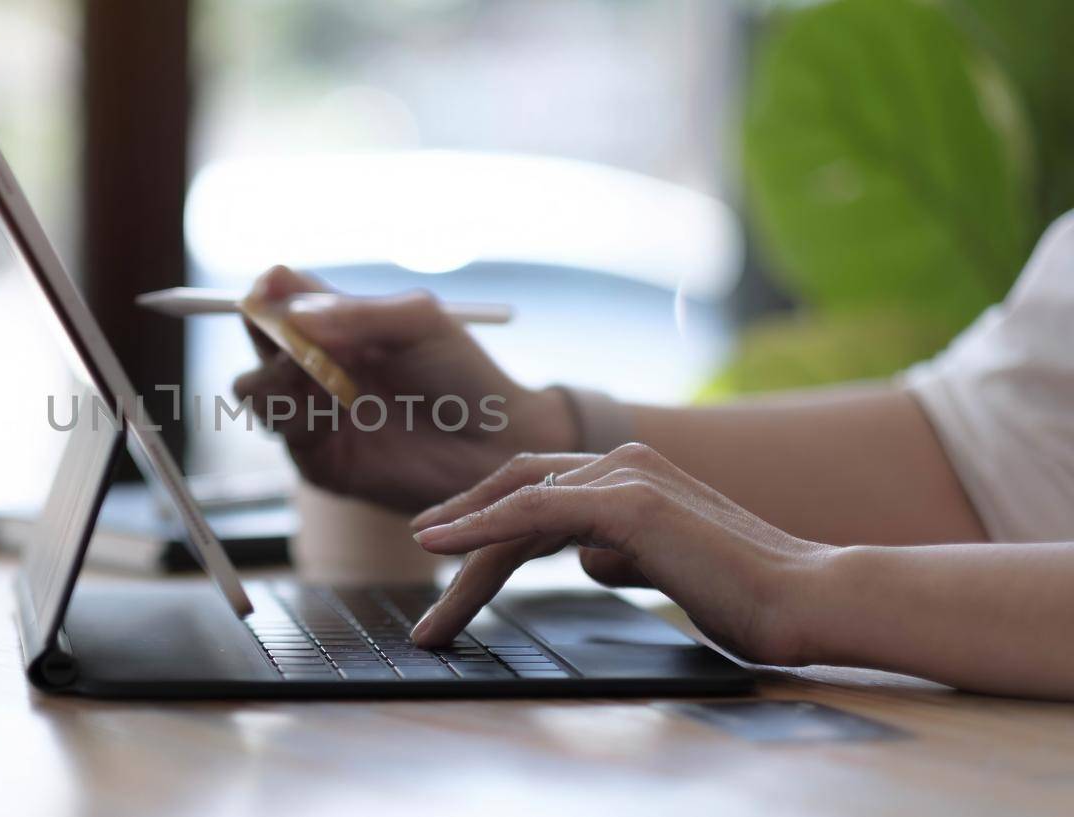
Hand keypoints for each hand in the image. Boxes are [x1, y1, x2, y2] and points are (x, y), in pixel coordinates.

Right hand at [232, 266, 576, 512]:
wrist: (492, 446)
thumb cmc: (464, 376)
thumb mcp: (419, 323)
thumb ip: (357, 313)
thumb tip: (292, 316)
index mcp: (338, 322)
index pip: (278, 294)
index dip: (267, 292)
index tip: (273, 292)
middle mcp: (317, 364)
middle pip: (255, 338)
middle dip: (264, 336)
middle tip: (296, 344)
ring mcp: (313, 411)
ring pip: (252, 389)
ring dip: (275, 380)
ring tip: (321, 382)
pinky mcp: (319, 458)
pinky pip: (282, 433)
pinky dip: (297, 419)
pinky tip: (333, 415)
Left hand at [407, 443, 833, 664]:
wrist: (808, 599)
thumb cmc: (745, 594)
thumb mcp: (665, 568)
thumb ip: (622, 554)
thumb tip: (589, 559)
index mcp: (631, 473)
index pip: (536, 488)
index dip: (482, 514)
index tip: (441, 546)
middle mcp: (622, 461)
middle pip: (515, 491)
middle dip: (459, 529)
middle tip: (419, 565)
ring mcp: (624, 476)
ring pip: (515, 508)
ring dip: (461, 553)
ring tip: (433, 610)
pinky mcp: (628, 503)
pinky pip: (532, 514)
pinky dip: (479, 529)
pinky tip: (439, 547)